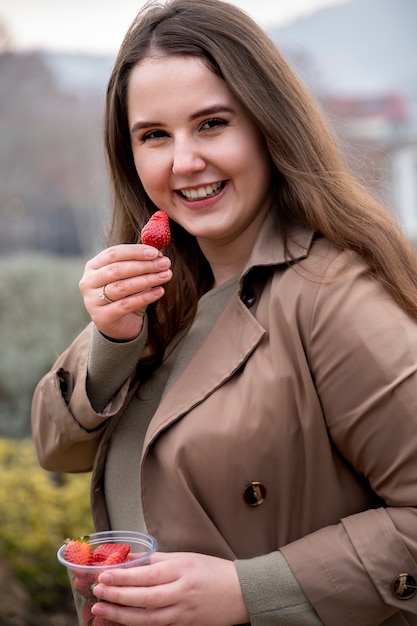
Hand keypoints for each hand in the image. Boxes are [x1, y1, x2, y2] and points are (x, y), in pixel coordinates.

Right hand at [79, 244, 171, 340]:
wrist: (119, 324)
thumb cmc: (126, 294)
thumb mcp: (130, 276)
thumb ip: (140, 263)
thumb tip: (159, 252)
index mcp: (93, 266)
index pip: (113, 254)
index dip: (135, 251)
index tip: (155, 252)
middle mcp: (89, 282)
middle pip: (117, 270)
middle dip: (144, 265)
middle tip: (164, 263)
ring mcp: (92, 301)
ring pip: (122, 287)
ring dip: (147, 280)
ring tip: (166, 276)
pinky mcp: (102, 317)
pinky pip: (126, 305)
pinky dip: (145, 297)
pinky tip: (160, 291)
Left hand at [91, 551, 249, 625]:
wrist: (241, 593)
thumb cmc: (212, 570)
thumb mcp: (185, 558)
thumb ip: (155, 558)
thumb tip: (127, 557)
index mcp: (182, 570)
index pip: (148, 575)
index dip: (123, 578)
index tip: (103, 575)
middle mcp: (182, 592)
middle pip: (144, 598)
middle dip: (118, 597)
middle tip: (97, 593)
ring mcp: (183, 613)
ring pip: (147, 619)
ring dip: (121, 616)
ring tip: (101, 610)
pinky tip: (121, 622)